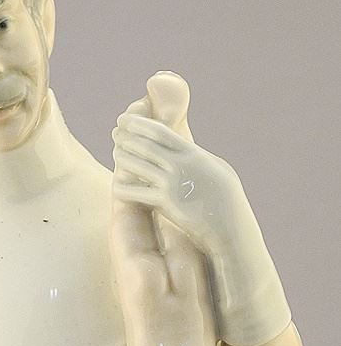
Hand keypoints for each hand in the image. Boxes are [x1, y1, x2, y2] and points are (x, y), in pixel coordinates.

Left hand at [112, 72, 249, 252]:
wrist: (231, 226)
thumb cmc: (226, 200)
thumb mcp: (216, 168)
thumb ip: (197, 156)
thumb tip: (184, 147)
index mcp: (193, 154)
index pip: (159, 131)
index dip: (139, 124)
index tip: (125, 120)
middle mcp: (180, 165)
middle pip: (145, 145)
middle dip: (127, 137)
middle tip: (115, 132)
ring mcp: (172, 183)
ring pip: (138, 165)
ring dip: (123, 157)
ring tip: (115, 152)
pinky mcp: (166, 203)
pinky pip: (137, 194)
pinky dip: (124, 189)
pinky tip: (116, 187)